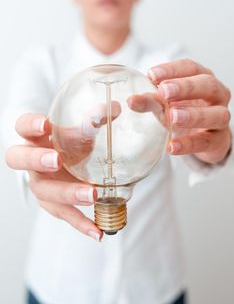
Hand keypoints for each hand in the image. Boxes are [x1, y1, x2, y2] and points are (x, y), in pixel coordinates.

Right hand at [5, 105, 120, 240]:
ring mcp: (41, 184)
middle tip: (56, 160)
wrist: (65, 163)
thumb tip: (116, 108)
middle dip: (37, 160)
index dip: (30, 125)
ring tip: (91, 196)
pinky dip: (81, 223)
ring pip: (44, 192)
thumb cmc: (69, 143)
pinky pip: (64, 215)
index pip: (22, 126)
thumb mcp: (80, 130)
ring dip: (67, 195)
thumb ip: (94, 120)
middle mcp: (32, 162)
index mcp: (35, 137)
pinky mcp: (53, 204)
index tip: (45, 125)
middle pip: (20, 160)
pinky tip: (97, 231)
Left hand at [148, 59, 231, 163]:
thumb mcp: (165, 103)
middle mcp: (216, 95)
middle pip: (208, 85)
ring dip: (193, 115)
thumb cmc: (183, 111)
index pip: (190, 67)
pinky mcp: (218, 140)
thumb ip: (150, 100)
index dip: (172, 70)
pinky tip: (172, 146)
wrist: (202, 137)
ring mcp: (220, 117)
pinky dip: (188, 144)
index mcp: (201, 78)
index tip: (151, 75)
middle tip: (165, 92)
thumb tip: (132, 100)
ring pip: (216, 114)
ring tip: (173, 117)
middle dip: (186, 87)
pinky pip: (206, 142)